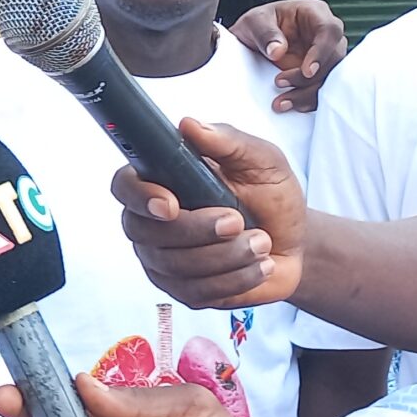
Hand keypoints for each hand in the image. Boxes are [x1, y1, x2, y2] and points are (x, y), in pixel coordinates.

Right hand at [111, 118, 303, 307]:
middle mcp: (152, 223)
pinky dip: (235, 279)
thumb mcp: (261, 160)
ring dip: (225, 256)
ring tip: (261, 243)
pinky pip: (196, 292)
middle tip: (237, 221)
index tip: (171, 204)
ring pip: (175, 266)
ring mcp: (163, 260)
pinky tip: (258, 265)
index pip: (124, 186)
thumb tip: (189, 125)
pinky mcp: (183, 291)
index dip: (140, 197)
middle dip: (196, 230)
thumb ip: (227, 140)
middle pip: (147, 233)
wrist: (292, 241)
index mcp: (160, 181)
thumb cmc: (271, 196)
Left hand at [229, 0, 346, 111]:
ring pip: (331, 78)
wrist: (250, 43)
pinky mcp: (320, 75)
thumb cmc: (256, 25)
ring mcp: (326, 56)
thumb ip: (265, 33)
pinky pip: (322, 90)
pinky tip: (289, 106)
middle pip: (334, 58)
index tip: (307, 71)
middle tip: (279, 82)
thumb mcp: (254, 22)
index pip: (329, 30)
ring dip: (308, 93)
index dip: (322, 52)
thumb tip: (278, 51)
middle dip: (309, 77)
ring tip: (281, 103)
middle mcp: (326, 35)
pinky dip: (307, 101)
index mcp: (315, 13)